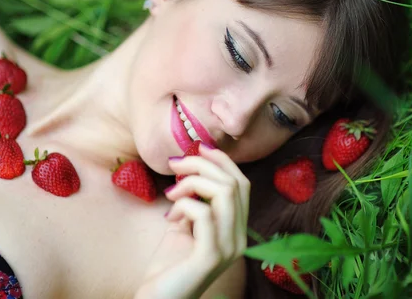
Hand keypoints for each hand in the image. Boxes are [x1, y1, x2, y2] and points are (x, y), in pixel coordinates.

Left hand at [134, 144, 249, 298]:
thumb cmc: (169, 264)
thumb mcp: (185, 224)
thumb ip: (194, 199)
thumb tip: (191, 163)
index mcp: (236, 229)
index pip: (242, 184)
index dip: (222, 160)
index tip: (198, 147)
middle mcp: (239, 239)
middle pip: (234, 183)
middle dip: (202, 164)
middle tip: (175, 165)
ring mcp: (228, 249)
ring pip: (224, 193)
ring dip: (192, 182)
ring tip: (170, 192)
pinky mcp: (210, 257)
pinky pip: (204, 214)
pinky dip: (184, 204)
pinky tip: (169, 217)